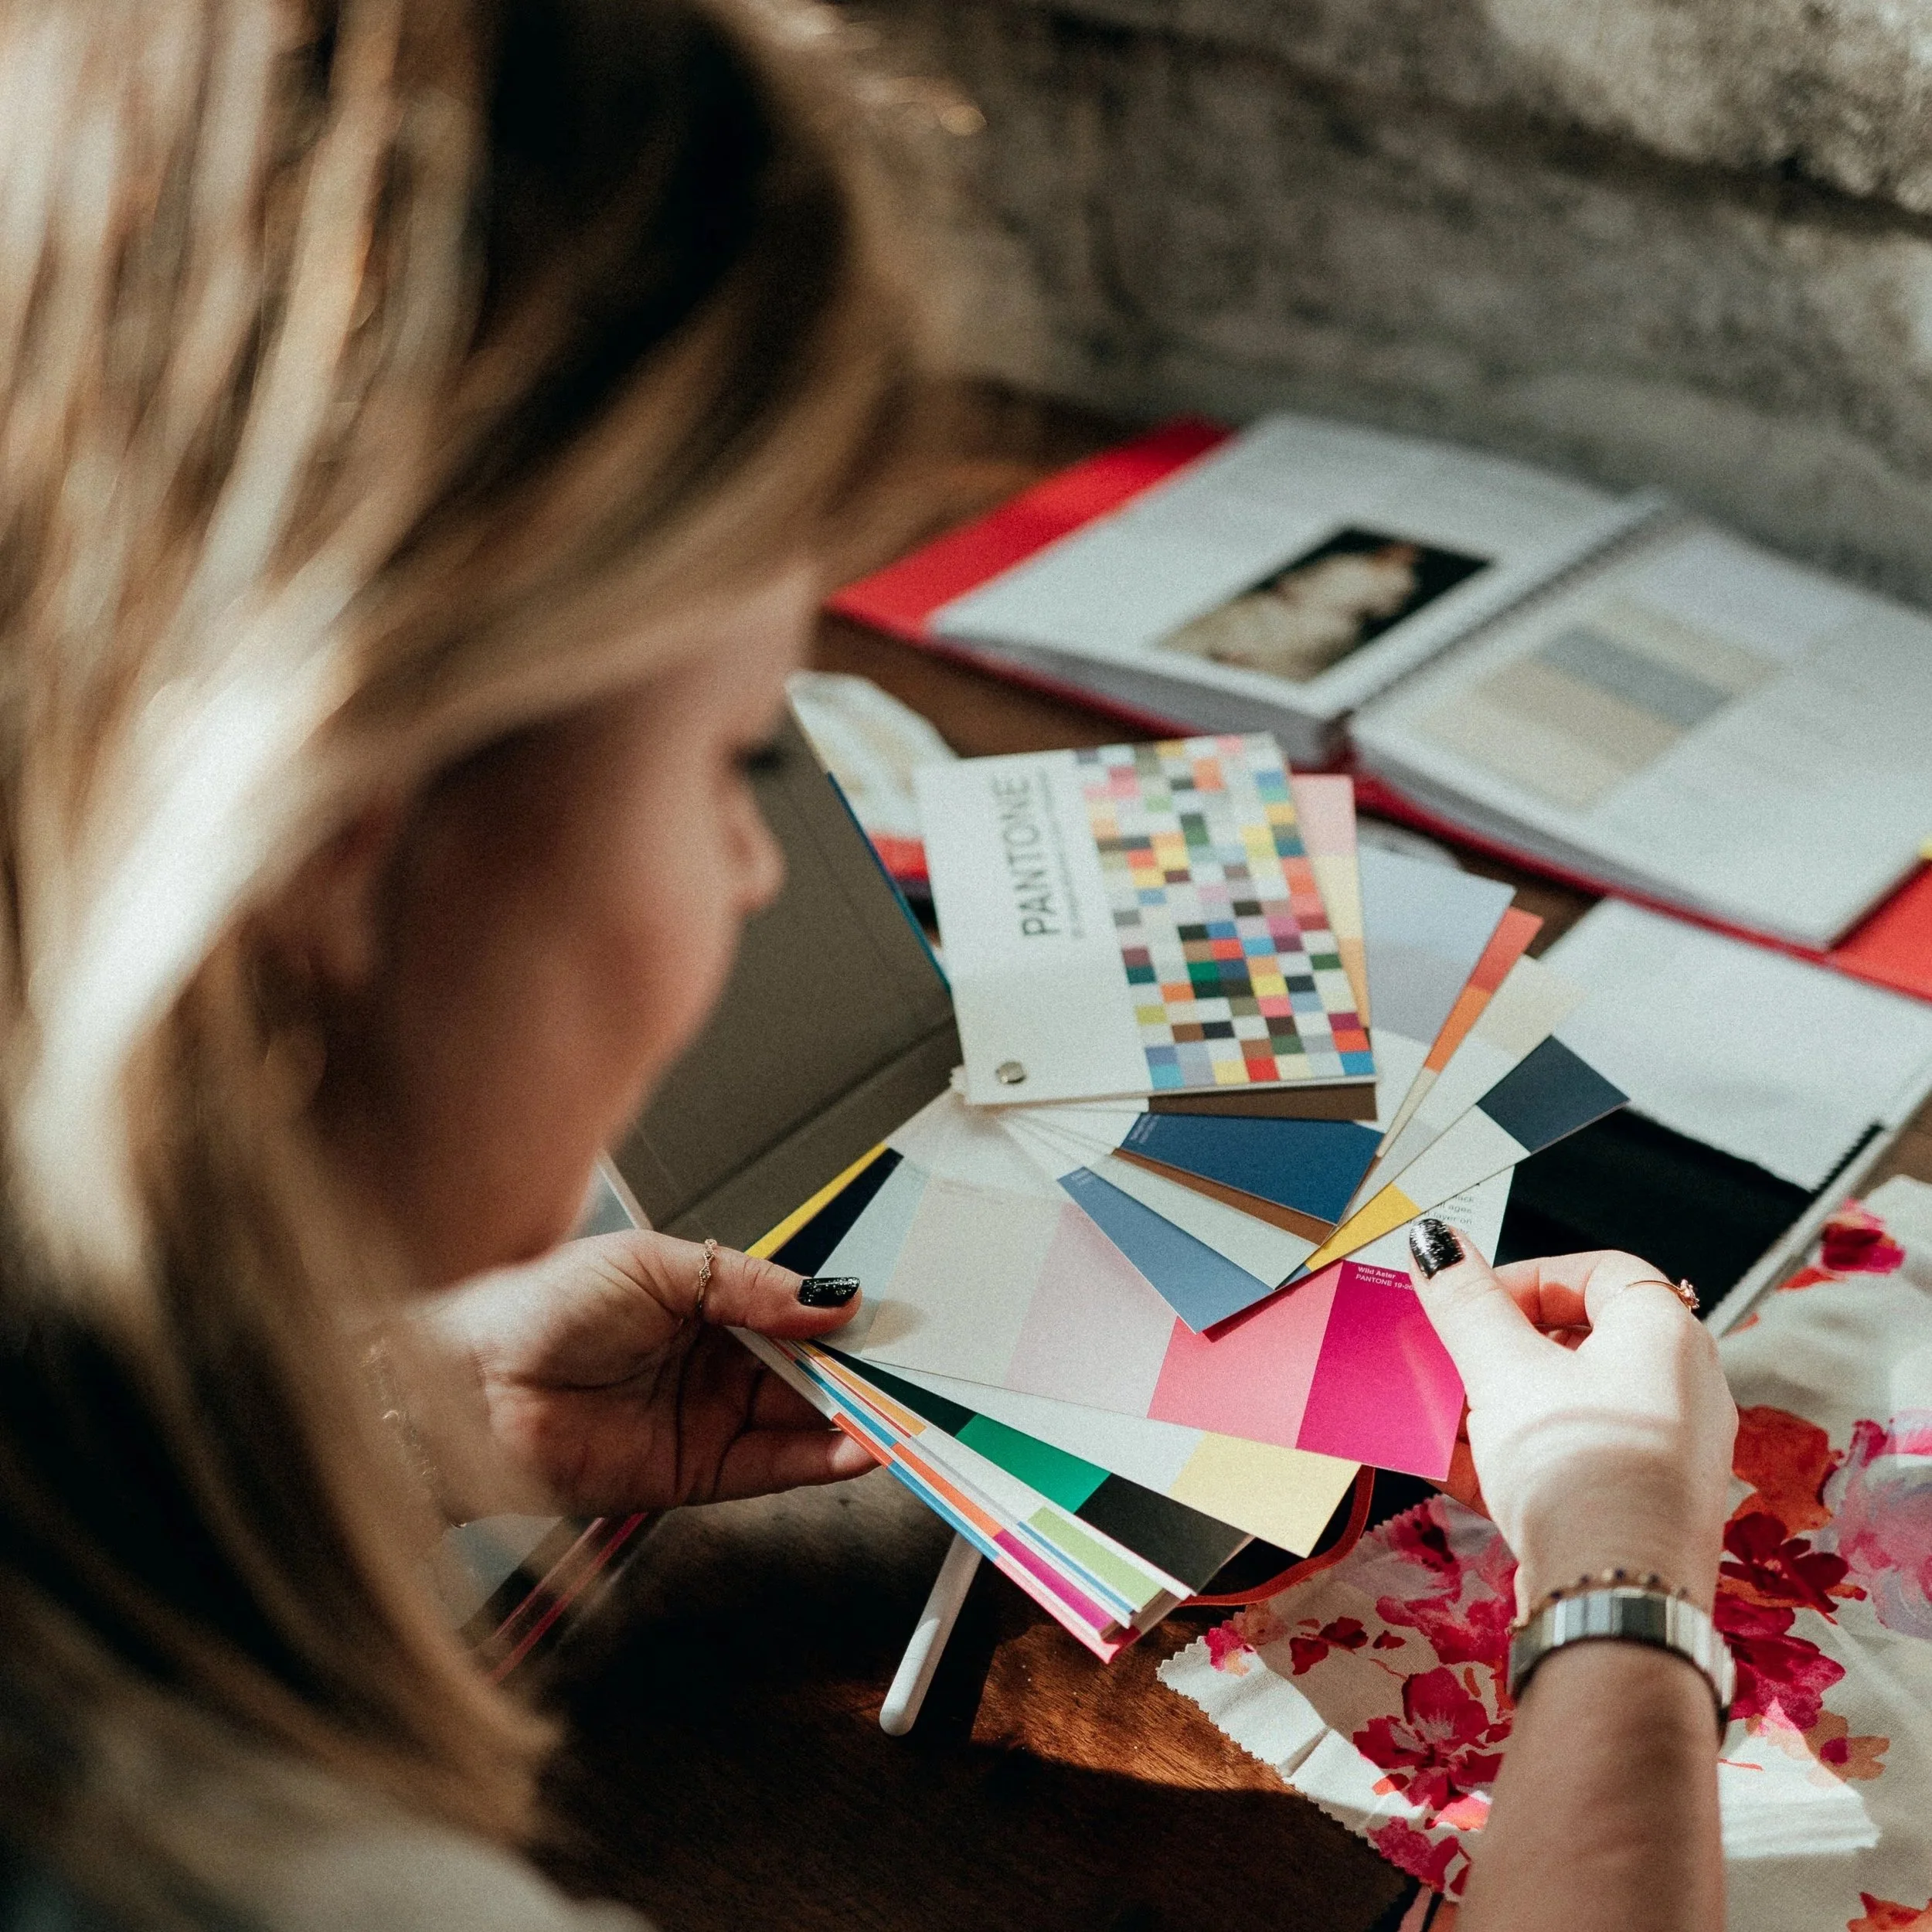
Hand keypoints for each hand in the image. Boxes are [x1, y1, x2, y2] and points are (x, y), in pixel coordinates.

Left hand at [407, 1231, 876, 1517]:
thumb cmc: (538, 1308)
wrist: (466, 1387)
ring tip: (900, 1412)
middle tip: (911, 1370)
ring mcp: (707, 1418)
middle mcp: (712, 1360)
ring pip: (802, 1421)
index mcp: (704, 1298)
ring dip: (853, 1419)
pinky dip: (822, 1461)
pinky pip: (774, 1469)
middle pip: (807, 1369)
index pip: (793, 1310)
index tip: (888, 1320)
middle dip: (859, 1371)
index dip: (838, 1317)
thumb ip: (750, 1285)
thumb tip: (828, 1296)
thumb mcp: (656, 1267)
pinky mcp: (696, 1474)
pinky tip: (858, 1444)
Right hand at [1408, 1226, 1735, 1612]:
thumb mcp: (1502, 1368)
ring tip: (1436, 1414)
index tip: (1471, 1300)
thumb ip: (1464, 1301)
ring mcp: (1658, 1452)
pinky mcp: (1632, 1507)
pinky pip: (1564, 1459)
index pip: (1599, 1271)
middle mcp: (1677, 1388)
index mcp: (1665, 1334)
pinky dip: (1507, 1454)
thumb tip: (1437, 1243)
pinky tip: (1446, 1462)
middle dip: (1494, 1348)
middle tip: (1447, 1355)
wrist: (1616, 1597)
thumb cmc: (1580, 1468)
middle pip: (1573, 1342)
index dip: (1527, 1276)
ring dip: (1490, 1404)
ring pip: (1562, 1405)